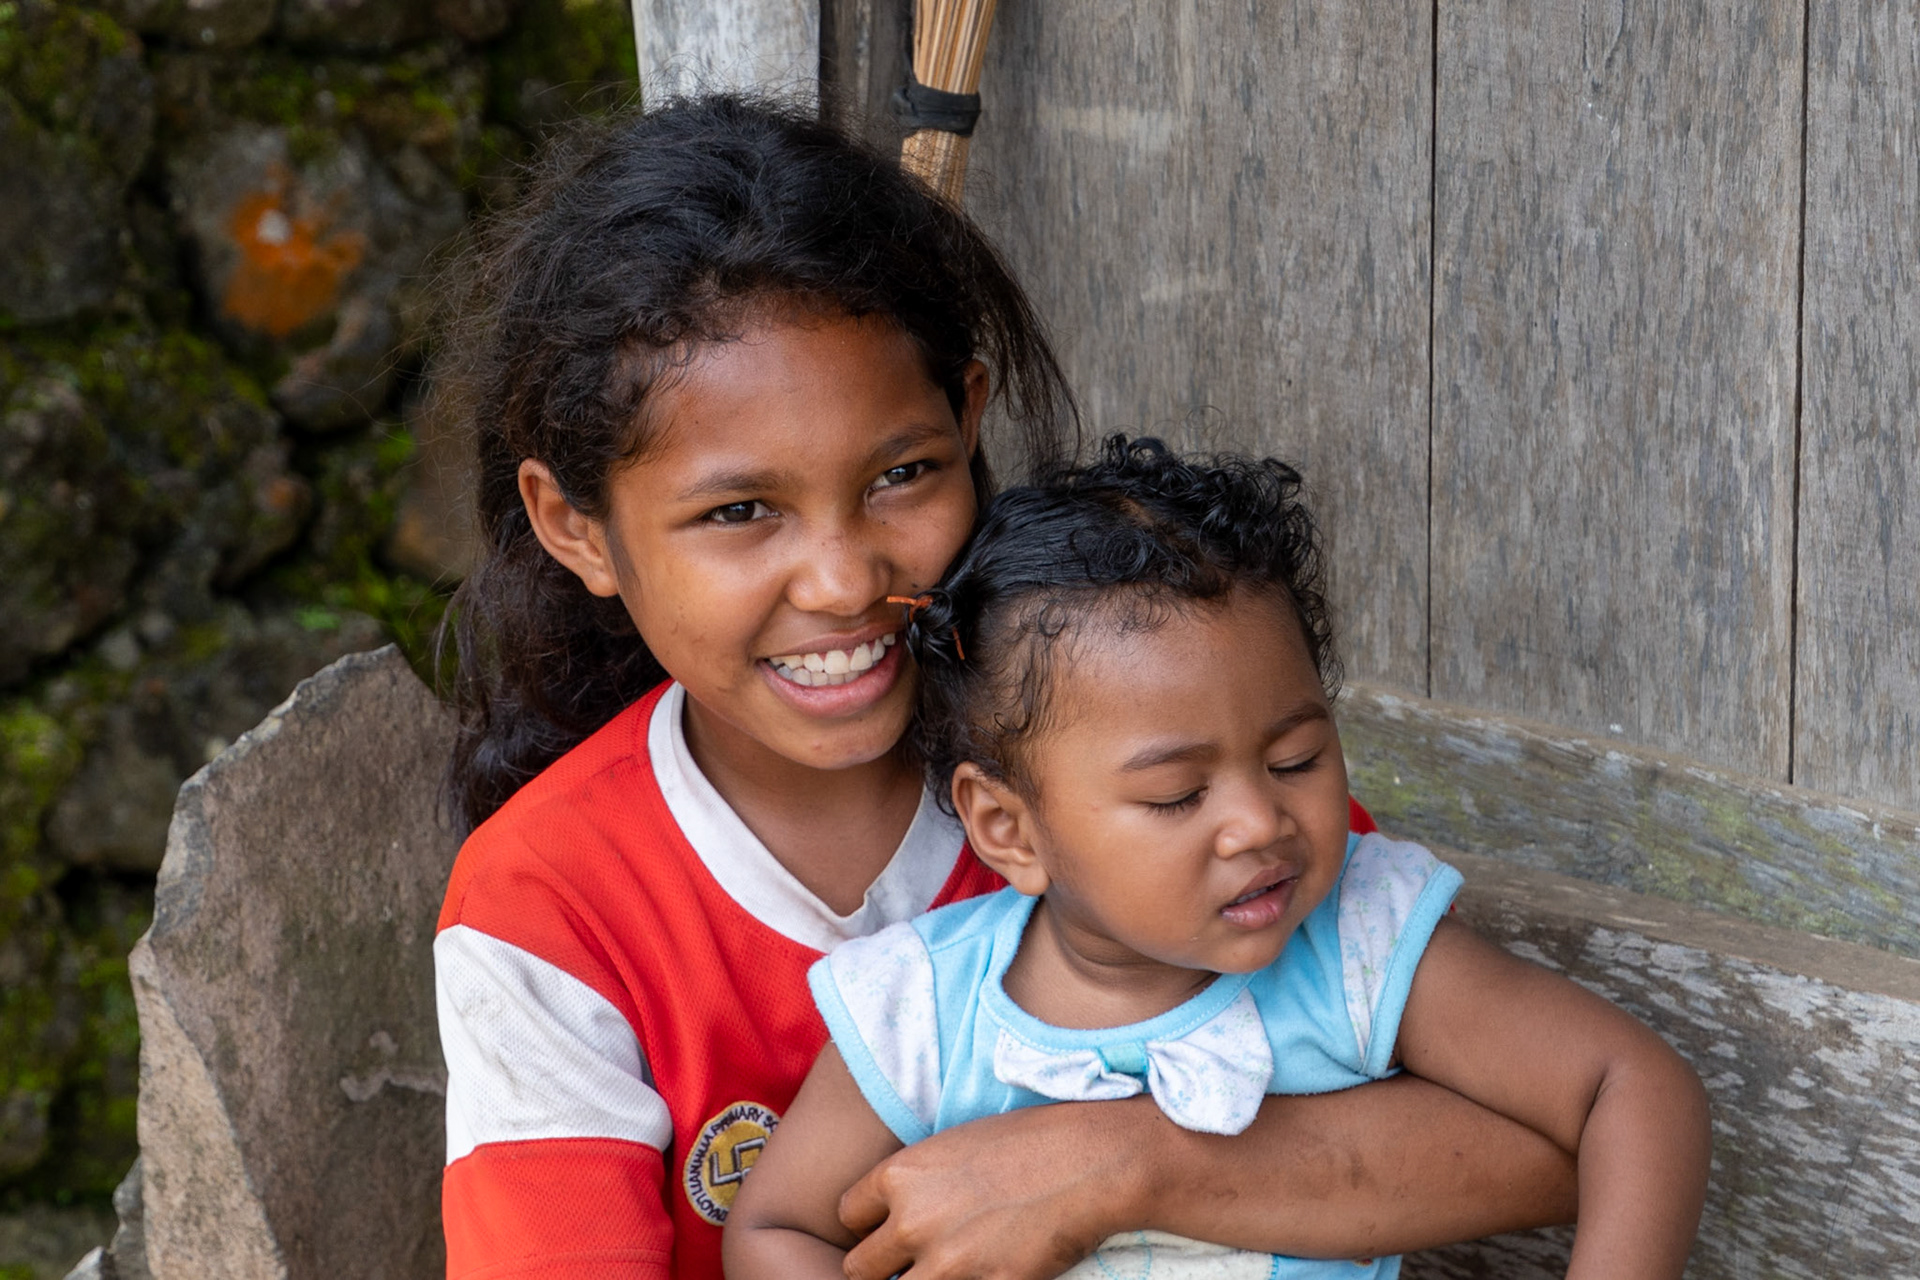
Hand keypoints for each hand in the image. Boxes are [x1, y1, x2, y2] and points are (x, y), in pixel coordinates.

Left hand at [839, 1097, 1155, 1279]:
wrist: (1091, 1159)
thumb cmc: (1031, 1141)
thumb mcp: (955, 1145)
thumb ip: (918, 1183)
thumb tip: (901, 1215)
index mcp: (900, 1175)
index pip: (848, 1217)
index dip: (870, 1226)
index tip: (890, 1229)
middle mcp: (913, 1221)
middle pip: (859, 1269)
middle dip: (883, 1267)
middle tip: (915, 1260)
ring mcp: (948, 1262)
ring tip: (948, 1267)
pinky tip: (985, 1269)